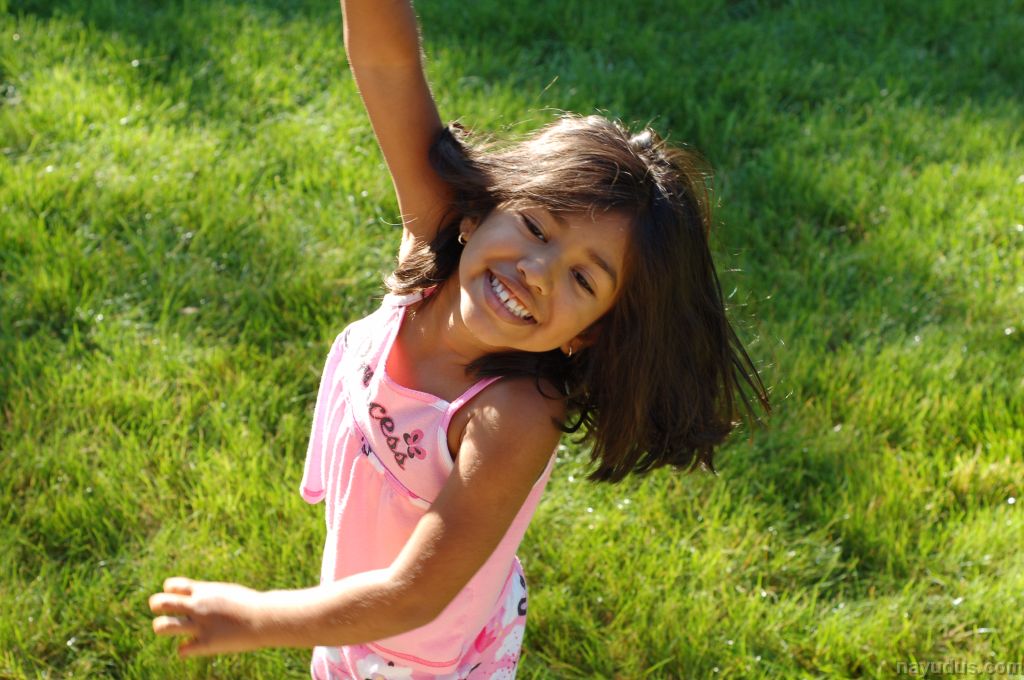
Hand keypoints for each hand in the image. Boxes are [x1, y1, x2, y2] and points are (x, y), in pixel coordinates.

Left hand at [149, 577, 266, 657]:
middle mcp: (198, 606)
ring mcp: (200, 625)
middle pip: (160, 602)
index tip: (180, 599)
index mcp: (203, 590)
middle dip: (157, 607)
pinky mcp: (207, 643)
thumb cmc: (248, 603)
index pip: (170, 585)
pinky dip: (185, 650)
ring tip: (172, 629)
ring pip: (163, 626)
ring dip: (162, 628)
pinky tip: (195, 647)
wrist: (266, 617)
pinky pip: (182, 650)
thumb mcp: (225, 591)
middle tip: (167, 613)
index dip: (169, 592)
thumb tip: (196, 594)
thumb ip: (207, 593)